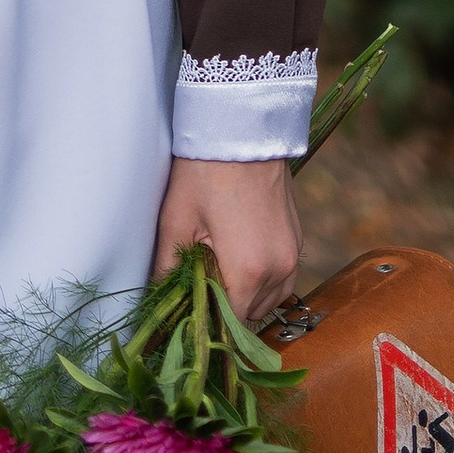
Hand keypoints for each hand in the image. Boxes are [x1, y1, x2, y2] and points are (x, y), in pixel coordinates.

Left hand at [152, 156, 301, 327]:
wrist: (241, 129)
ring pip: (270, 297)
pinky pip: (281, 276)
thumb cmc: (204, 172)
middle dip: (225, 307)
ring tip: (216, 267)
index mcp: (249, 270)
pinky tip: (236, 254)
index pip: (231, 322)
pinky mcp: (297, 238)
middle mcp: (279, 268)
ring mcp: (293, 253)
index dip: (208, 322)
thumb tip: (157, 298)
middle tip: (198, 284)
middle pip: (251, 313)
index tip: (189, 312)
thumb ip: (167, 267)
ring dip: (245, 293)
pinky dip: (261, 276)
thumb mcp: (176, 220)